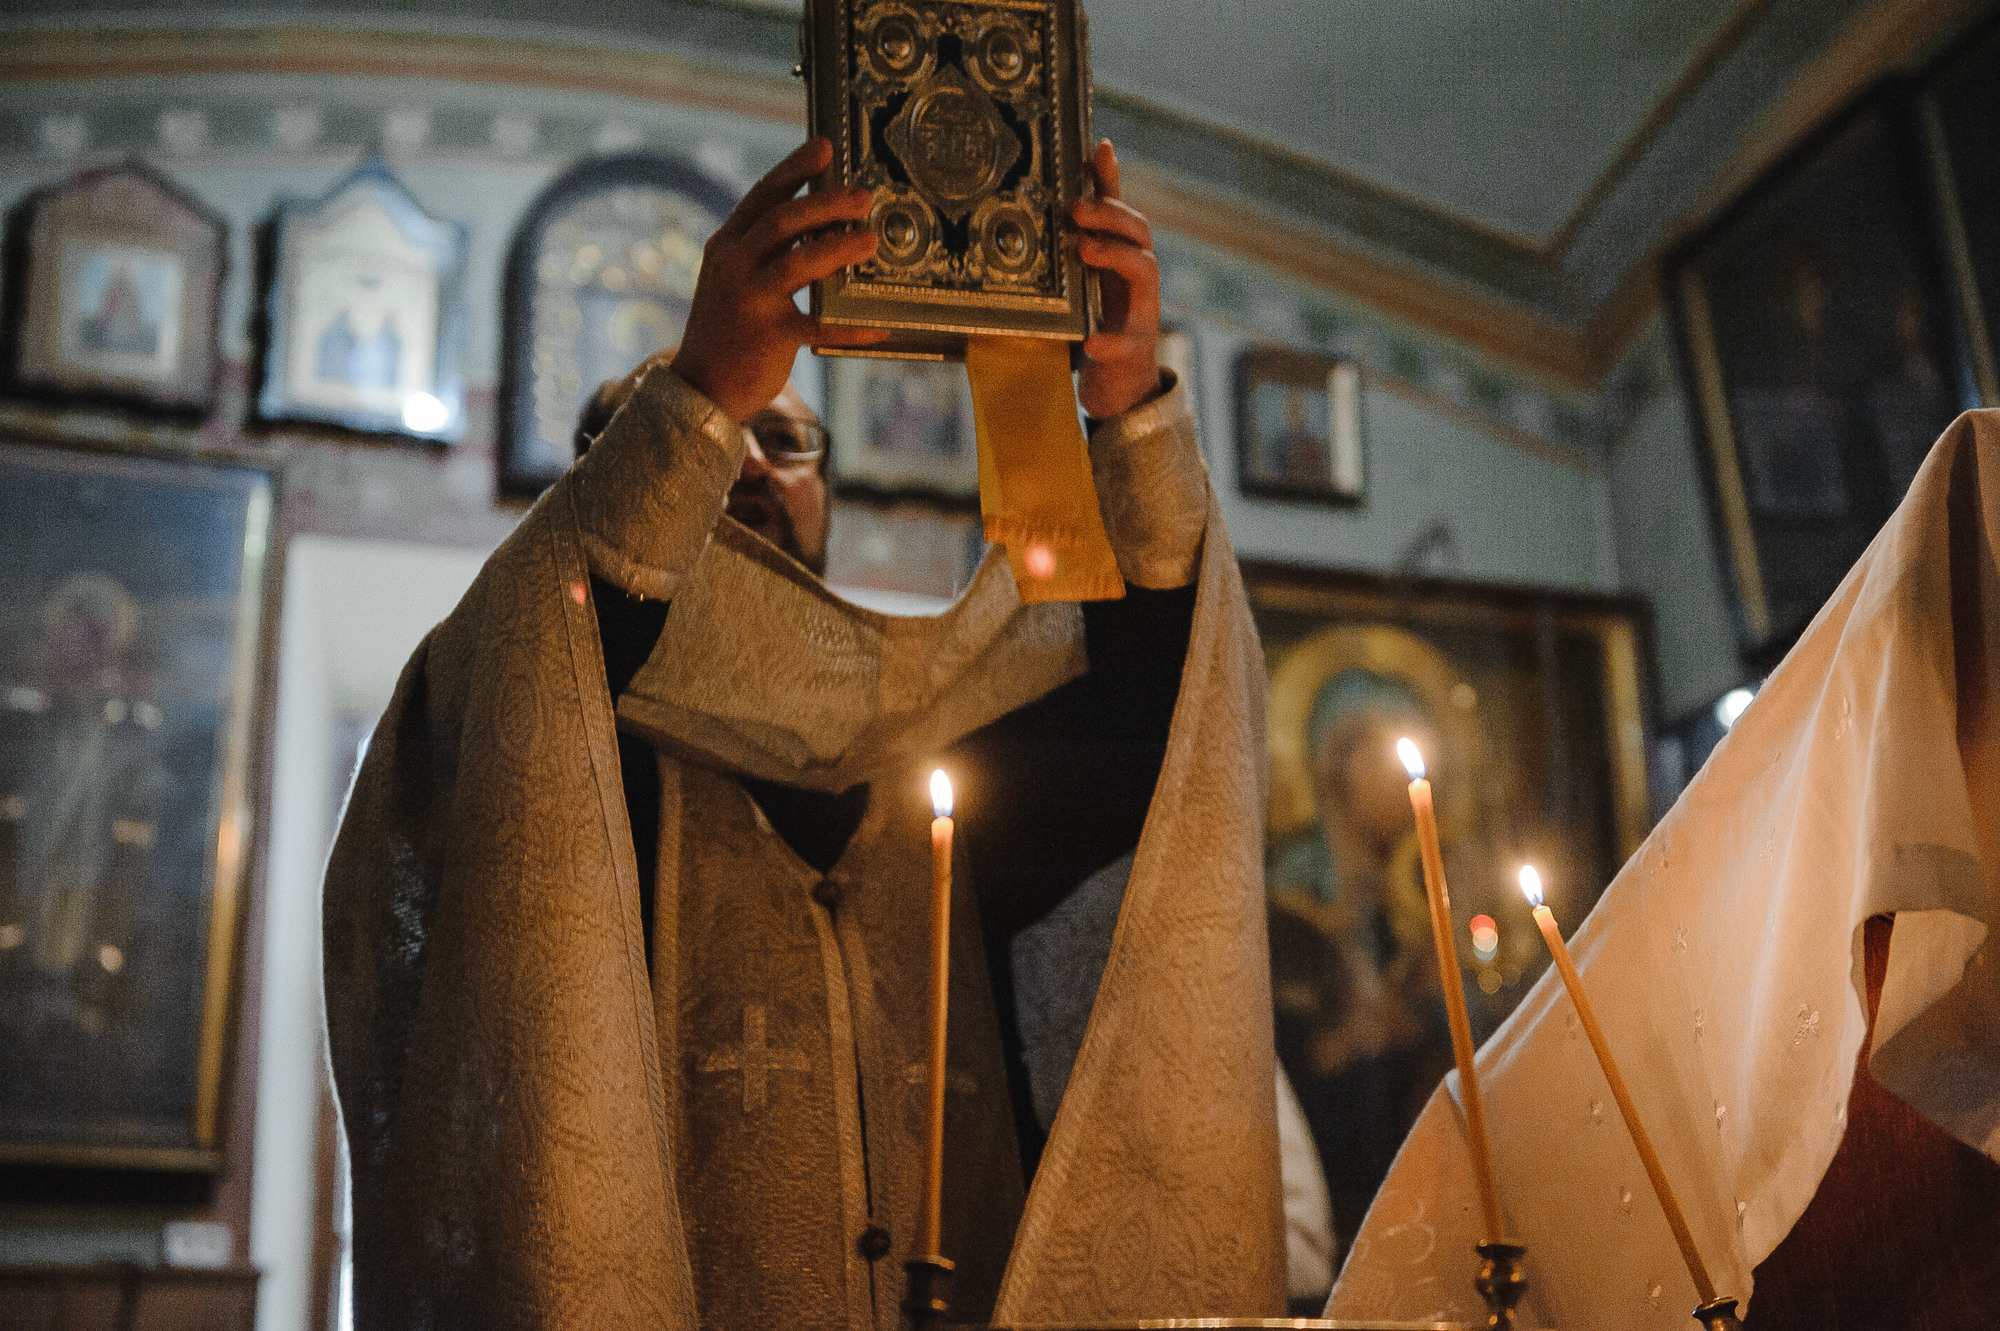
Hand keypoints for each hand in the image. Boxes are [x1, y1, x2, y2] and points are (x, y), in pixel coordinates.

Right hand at [671, 138, 887, 421]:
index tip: (824, 148)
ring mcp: (749, 300)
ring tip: (869, 239)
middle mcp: (734, 266)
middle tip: (862, 197)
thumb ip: (764, 250)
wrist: (701, 387)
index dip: (794, 170)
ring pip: (798, 263)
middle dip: (826, 203)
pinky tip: (878, 326)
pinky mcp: (768, 337)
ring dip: (838, 248)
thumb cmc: (727, 330)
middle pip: (783, 221)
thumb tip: (816, 223)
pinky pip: (817, 326)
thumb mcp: (733, 279)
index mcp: (727, 246)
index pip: (762, 197)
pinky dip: (850, 327)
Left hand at [1071, 139, 1163, 420]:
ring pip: (1145, 273)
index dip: (1113, 181)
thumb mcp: (1094, 278)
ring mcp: (1142, 313)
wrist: (1122, 387)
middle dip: (1110, 216)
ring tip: (1085, 250)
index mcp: (1127, 260)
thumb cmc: (1106, 323)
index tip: (1097, 151)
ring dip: (1116, 256)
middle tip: (1076, 209)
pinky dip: (1109, 339)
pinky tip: (1091, 339)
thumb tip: (1074, 195)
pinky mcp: (1133, 352)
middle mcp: (1141, 281)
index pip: (1125, 212)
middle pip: (1139, 234)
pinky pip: (1125, 342)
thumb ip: (1090, 237)